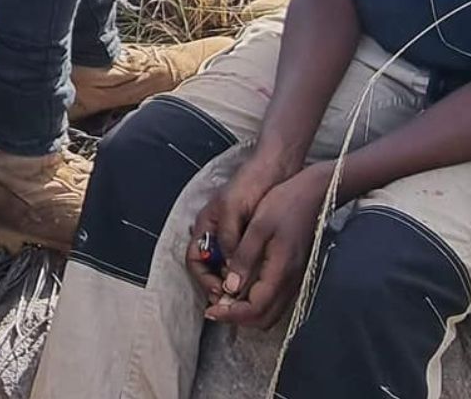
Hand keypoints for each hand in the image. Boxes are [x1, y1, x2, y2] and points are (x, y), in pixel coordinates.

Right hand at [187, 146, 290, 300]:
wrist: (276, 169)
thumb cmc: (249, 183)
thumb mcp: (232, 208)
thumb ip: (228, 238)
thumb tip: (229, 270)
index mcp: (206, 226)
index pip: (195, 260)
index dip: (203, 278)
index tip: (219, 291)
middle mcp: (217, 235)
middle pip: (210, 269)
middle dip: (218, 286)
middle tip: (233, 301)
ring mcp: (234, 238)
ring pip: (228, 269)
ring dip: (234, 283)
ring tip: (246, 295)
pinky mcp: (252, 239)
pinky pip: (245, 263)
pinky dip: (248, 274)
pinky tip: (258, 281)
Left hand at [194, 163, 334, 329]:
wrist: (313, 193)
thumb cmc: (285, 205)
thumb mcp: (259, 227)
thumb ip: (244, 258)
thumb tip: (229, 288)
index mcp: (280, 271)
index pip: (254, 310)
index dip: (230, 315)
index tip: (210, 311)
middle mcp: (290, 282)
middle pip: (262, 319)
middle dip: (236, 317)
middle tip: (214, 306)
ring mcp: (294, 280)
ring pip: (269, 313)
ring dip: (245, 312)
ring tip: (224, 298)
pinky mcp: (293, 274)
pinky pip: (274, 301)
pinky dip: (255, 302)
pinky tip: (240, 287)